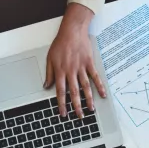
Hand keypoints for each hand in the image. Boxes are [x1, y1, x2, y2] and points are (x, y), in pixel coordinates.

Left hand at [45, 3, 106, 117]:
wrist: (72, 31)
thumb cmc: (61, 43)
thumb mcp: (50, 58)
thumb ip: (49, 73)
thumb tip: (46, 86)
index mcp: (60, 71)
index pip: (60, 92)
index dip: (61, 104)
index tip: (63, 114)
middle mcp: (71, 71)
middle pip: (74, 93)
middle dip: (76, 106)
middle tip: (79, 116)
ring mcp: (81, 68)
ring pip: (85, 87)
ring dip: (88, 100)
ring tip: (90, 109)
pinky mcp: (89, 64)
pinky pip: (95, 77)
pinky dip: (99, 86)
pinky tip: (102, 95)